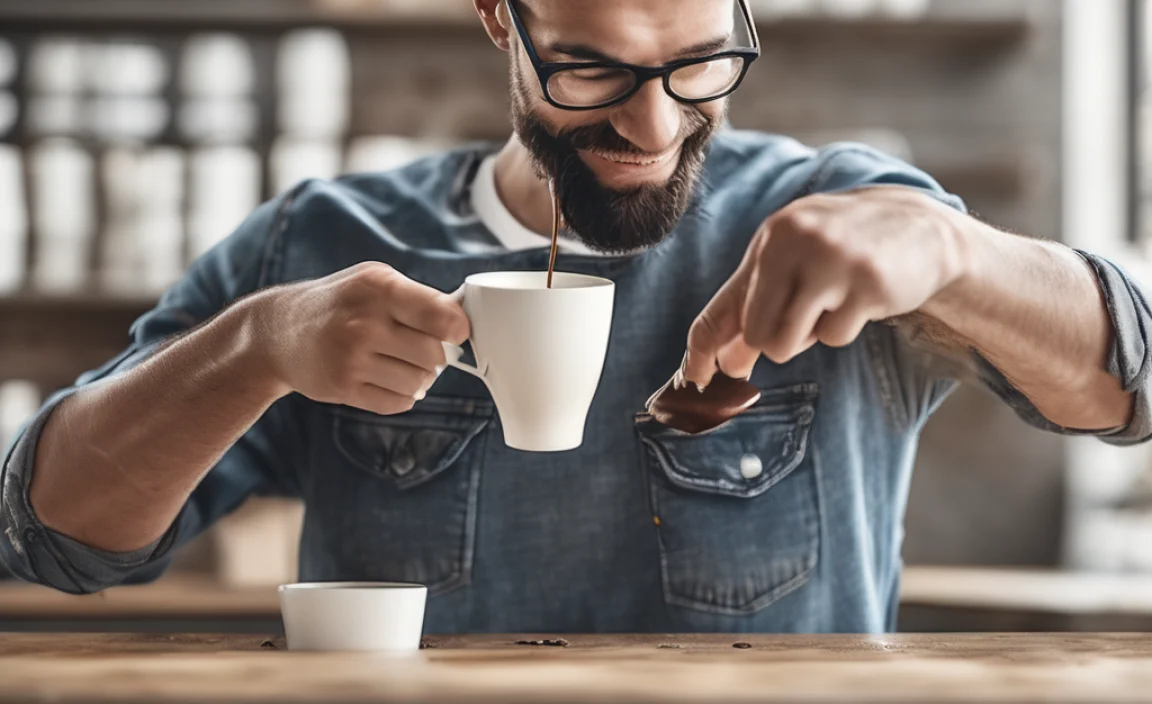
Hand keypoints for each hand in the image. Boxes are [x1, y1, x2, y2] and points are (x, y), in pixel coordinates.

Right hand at [251, 262, 469, 414]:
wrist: (279, 331)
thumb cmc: (341, 303)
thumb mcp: (374, 282)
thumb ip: (419, 298)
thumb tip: (464, 321)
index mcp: (378, 288)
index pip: (440, 316)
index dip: (458, 329)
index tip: (457, 333)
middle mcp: (363, 322)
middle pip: (434, 355)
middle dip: (434, 355)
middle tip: (417, 347)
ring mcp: (351, 358)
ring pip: (419, 383)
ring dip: (418, 378)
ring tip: (397, 362)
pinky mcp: (343, 388)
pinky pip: (398, 403)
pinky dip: (401, 395)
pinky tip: (385, 378)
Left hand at [683, 187, 966, 386]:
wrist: (917, 227)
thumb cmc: (839, 249)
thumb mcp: (789, 262)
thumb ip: (753, 306)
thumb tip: (725, 364)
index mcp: (770, 240)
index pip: (723, 307)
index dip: (702, 349)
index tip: (694, 379)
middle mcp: (796, 244)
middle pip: (755, 335)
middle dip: (773, 340)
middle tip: (801, 317)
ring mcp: (834, 262)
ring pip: (789, 341)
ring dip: (807, 336)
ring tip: (829, 303)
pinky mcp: (868, 285)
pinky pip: (835, 337)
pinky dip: (843, 328)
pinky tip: (859, 299)